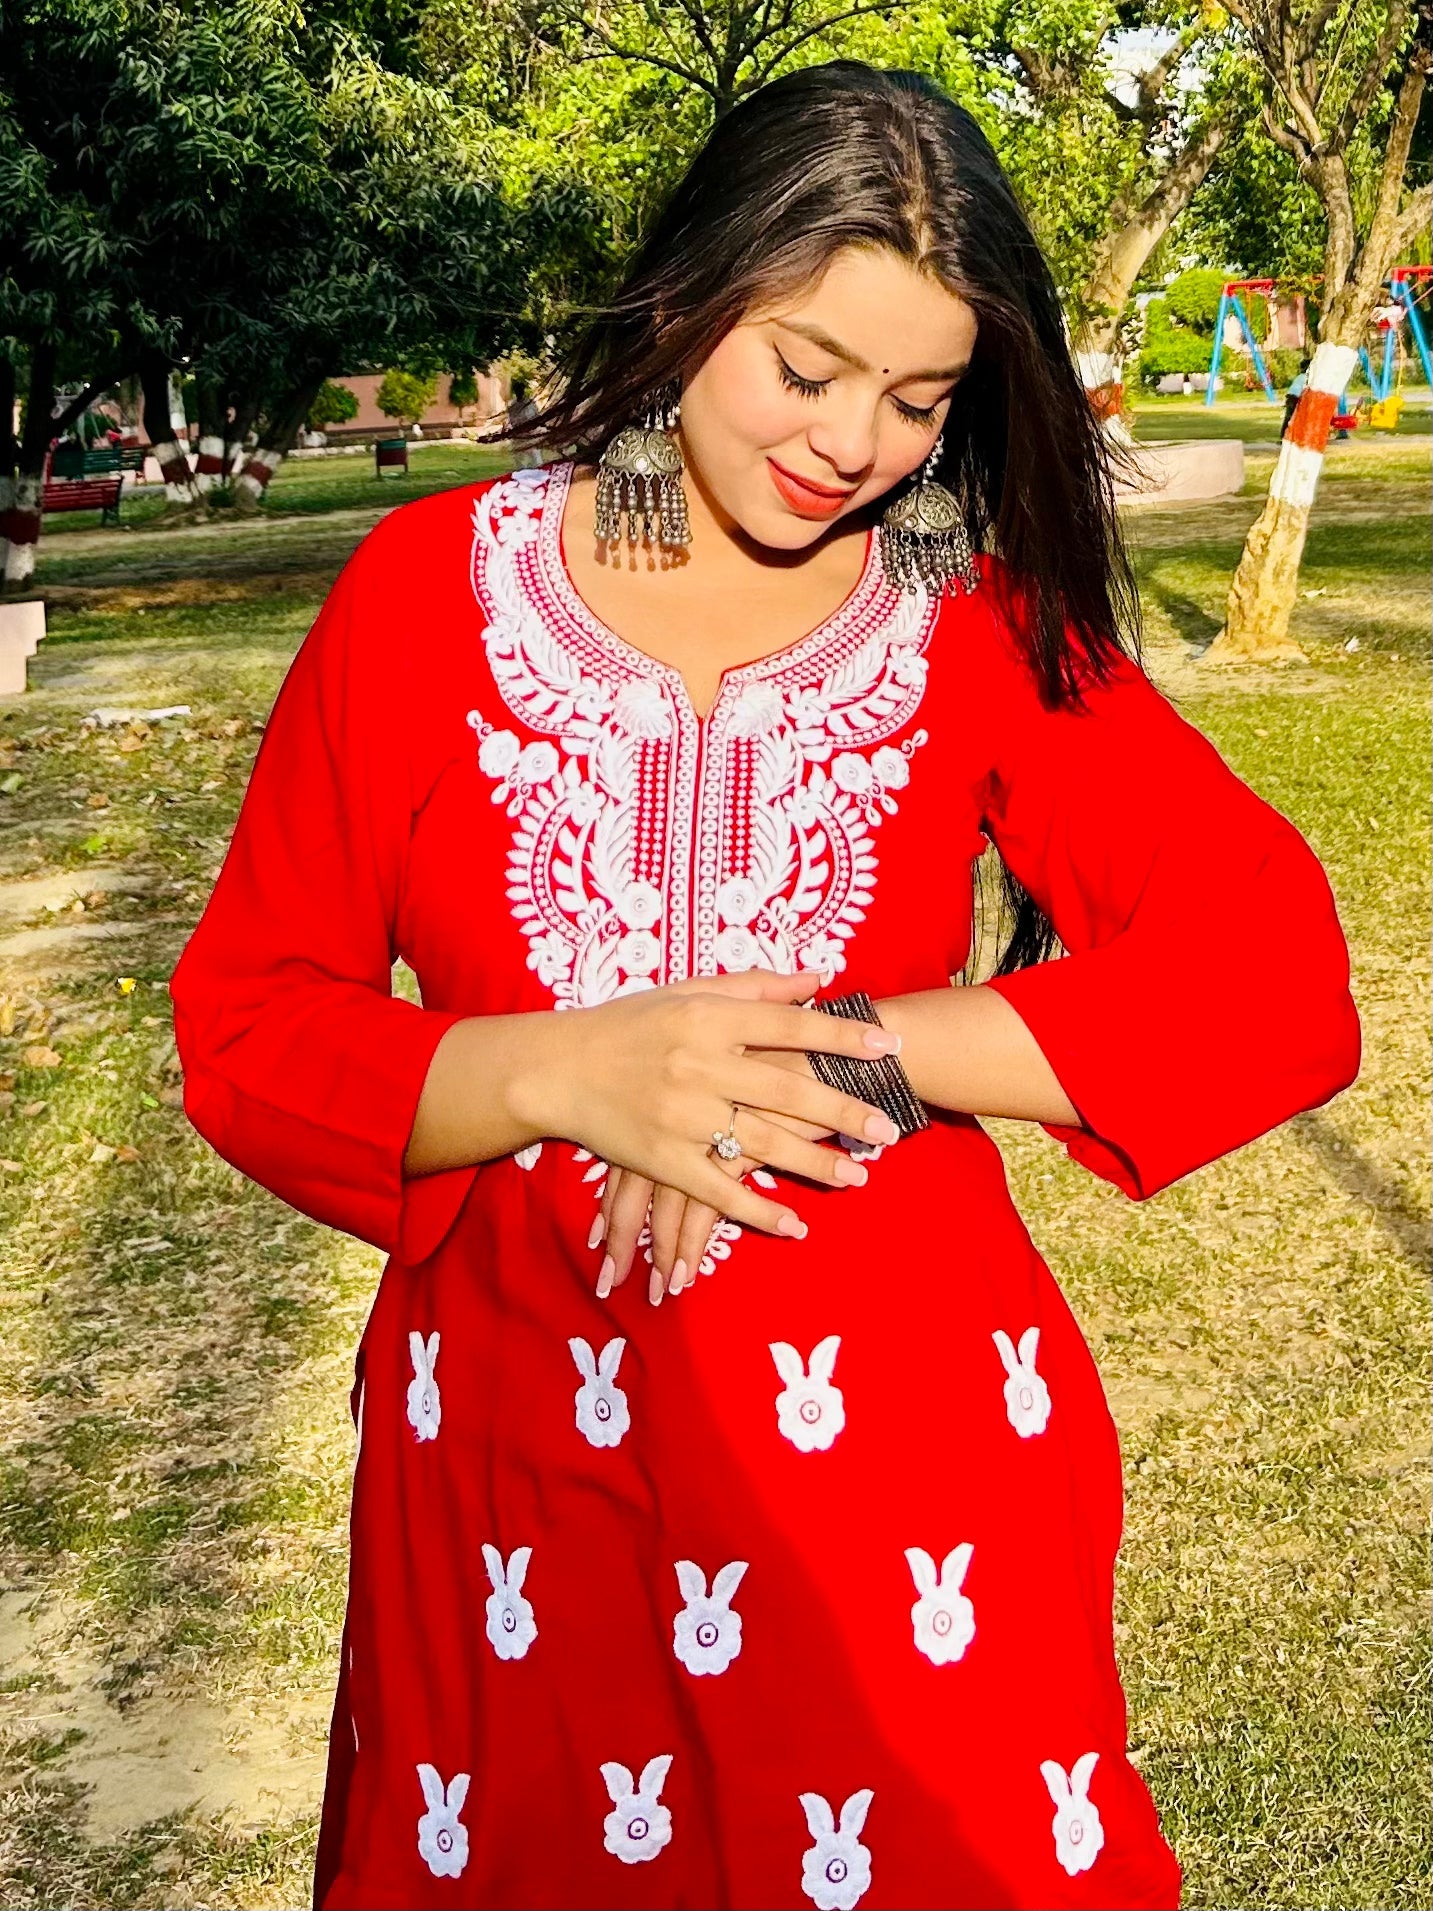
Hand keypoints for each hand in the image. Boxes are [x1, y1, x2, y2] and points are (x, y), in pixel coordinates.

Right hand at [518, 969, 900, 1294]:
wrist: (556, 1069)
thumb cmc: (627, 1024)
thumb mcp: (687, 991)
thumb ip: (756, 986)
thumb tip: (821, 976)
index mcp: (706, 1016)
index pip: (789, 1024)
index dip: (842, 1034)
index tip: (889, 1047)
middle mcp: (696, 1063)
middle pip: (785, 1088)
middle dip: (843, 1109)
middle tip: (890, 1127)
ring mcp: (679, 1114)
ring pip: (760, 1143)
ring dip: (814, 1162)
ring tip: (859, 1174)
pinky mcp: (660, 1158)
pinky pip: (718, 1190)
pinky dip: (758, 1210)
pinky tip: (796, 1223)